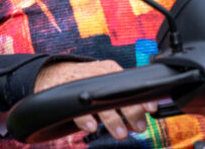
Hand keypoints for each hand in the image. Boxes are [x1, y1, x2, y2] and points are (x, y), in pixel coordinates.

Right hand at [34, 60, 156, 140]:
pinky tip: (91, 127)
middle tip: (140, 127)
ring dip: (113, 119)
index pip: (130, 84)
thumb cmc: (84, 82)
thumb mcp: (103, 84)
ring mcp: (83, 82)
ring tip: (121, 134)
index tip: (151, 109)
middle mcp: (98, 74)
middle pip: (119, 93)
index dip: (142, 97)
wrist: (53, 73)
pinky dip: (85, 118)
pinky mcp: (67, 92)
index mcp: (110, 71)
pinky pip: (78, 107)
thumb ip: (119, 101)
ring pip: (100, 102)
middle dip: (131, 111)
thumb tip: (137, 122)